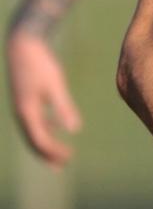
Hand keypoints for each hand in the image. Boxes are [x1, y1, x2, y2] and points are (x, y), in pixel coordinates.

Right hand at [6, 30, 81, 165]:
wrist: (24, 42)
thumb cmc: (41, 62)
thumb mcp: (55, 84)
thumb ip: (63, 107)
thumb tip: (75, 130)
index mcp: (27, 112)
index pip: (39, 141)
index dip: (53, 152)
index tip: (68, 158)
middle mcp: (21, 112)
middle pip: (33, 140)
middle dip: (46, 154)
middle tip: (61, 166)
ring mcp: (21, 104)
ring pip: (32, 131)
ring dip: (44, 143)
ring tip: (56, 154)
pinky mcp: (24, 96)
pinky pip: (33, 119)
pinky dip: (43, 126)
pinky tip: (55, 125)